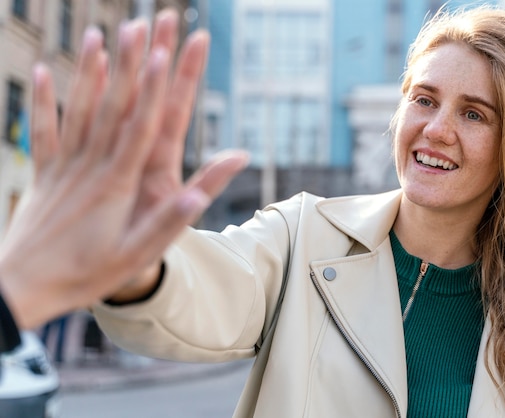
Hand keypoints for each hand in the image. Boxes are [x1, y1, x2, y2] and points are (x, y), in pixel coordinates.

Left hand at [0, 10, 247, 328]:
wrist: (19, 289)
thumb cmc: (83, 276)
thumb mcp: (135, 256)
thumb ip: (168, 223)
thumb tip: (200, 194)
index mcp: (117, 184)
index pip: (140, 127)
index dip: (154, 90)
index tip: (164, 54)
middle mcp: (90, 166)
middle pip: (114, 107)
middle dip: (131, 64)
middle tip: (143, 26)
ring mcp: (64, 167)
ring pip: (80, 110)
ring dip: (92, 71)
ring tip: (101, 34)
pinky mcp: (43, 175)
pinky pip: (43, 131)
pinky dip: (43, 100)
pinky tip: (44, 71)